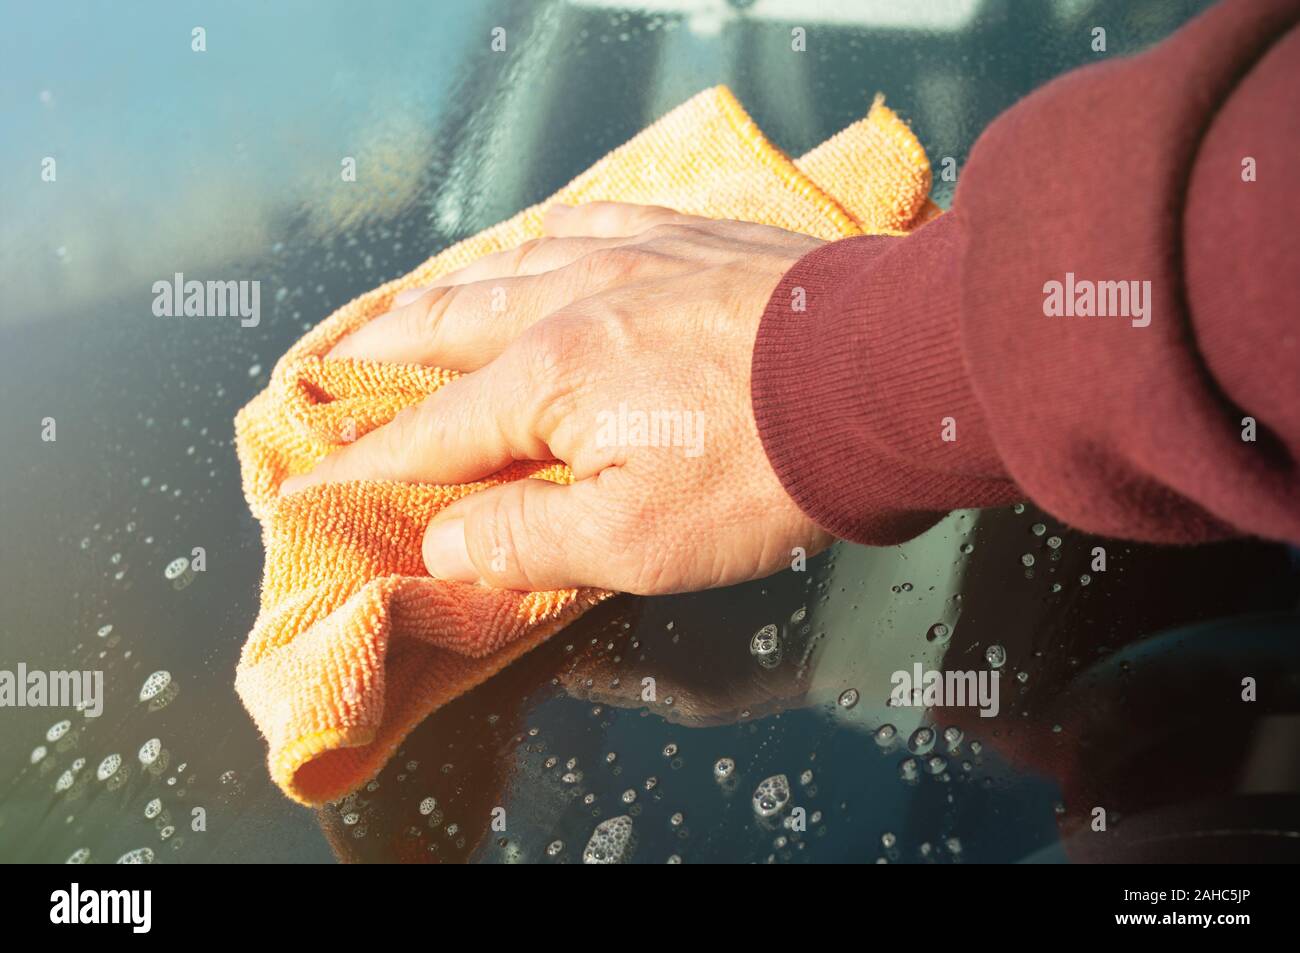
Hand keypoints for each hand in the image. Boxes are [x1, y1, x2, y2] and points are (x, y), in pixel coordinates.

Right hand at [281, 202, 832, 592]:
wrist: (885, 379)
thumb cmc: (768, 470)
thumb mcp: (638, 540)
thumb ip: (528, 540)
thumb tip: (446, 542)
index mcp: (549, 378)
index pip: (431, 433)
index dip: (367, 464)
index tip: (315, 482)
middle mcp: (574, 301)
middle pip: (450, 326)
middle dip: (383, 355)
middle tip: (332, 368)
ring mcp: (635, 259)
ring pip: (512, 264)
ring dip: (451, 290)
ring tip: (417, 306)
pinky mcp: (692, 241)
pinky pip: (595, 221)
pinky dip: (546, 236)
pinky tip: (541, 238)